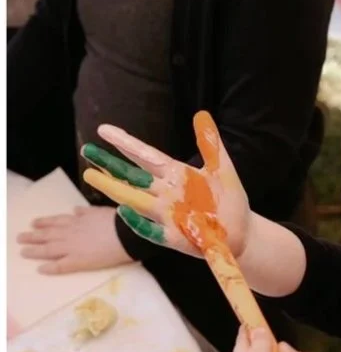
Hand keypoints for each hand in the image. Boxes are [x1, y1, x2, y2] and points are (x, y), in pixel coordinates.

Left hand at [17, 206, 133, 274]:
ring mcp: (73, 247)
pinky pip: (60, 266)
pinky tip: (41, 269)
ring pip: (48, 249)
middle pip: (47, 234)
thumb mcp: (101, 211)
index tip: (34, 223)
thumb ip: (87, 211)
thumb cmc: (119, 221)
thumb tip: (76, 209)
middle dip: (33, 236)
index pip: (56, 221)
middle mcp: (71, 233)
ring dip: (35, 250)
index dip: (44, 222)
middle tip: (20, 237)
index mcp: (78, 220)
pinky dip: (50, 267)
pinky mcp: (78, 261)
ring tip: (24, 252)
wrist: (127, 234)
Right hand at [82, 115, 250, 259]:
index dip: (125, 143)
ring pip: (134, 200)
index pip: (145, 156)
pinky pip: (151, 230)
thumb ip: (210, 144)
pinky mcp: (173, 238)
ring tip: (91, 176)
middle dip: (109, 163)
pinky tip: (124, 211)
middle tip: (86, 149)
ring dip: (114, 189)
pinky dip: (138, 222)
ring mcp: (167, 215)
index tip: (104, 130)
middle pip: (132, 176)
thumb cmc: (228, 199)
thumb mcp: (222, 169)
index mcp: (175, 174)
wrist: (243, 232)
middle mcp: (166, 193)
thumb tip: (201, 114)